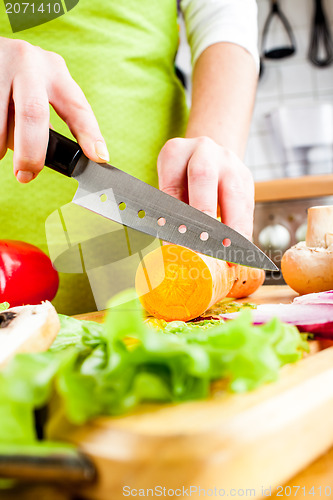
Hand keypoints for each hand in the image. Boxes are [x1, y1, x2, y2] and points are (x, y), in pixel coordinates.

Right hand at [0, 37, 108, 182]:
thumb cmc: (15, 77)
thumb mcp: (38, 88)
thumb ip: (46, 119)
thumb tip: (45, 160)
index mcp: (54, 70)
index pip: (77, 106)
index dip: (90, 133)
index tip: (99, 156)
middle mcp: (30, 64)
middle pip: (34, 113)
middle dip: (31, 152)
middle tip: (26, 175)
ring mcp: (2, 65)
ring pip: (3, 121)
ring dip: (2, 144)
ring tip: (1, 150)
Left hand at [157, 136, 253, 239]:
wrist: (208, 156)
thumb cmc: (182, 179)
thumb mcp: (169, 187)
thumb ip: (170, 213)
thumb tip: (173, 249)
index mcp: (176, 153)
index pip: (172, 185)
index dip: (174, 216)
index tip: (176, 243)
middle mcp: (203, 151)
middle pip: (203, 177)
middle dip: (204, 212)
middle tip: (203, 243)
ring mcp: (228, 162)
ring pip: (233, 194)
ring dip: (231, 228)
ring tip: (228, 253)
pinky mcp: (246, 177)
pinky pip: (247, 206)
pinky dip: (243, 229)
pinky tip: (240, 248)